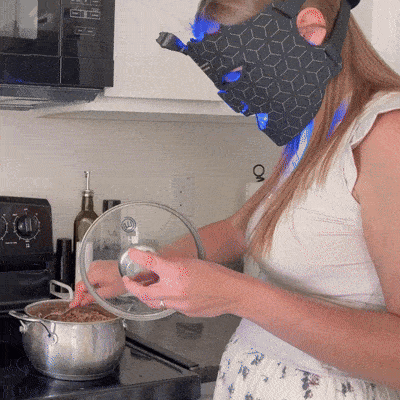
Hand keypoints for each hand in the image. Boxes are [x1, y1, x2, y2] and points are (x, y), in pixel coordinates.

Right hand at [70, 260, 126, 306]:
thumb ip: (93, 297)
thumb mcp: (108, 292)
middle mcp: (93, 267)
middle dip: (83, 294)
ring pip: (87, 280)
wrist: (131, 269)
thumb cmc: (122, 280)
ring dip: (88, 288)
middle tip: (83, 304)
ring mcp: (96, 264)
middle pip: (83, 283)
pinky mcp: (100, 264)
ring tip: (93, 297)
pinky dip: (92, 282)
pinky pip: (92, 275)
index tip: (74, 305)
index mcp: (95, 273)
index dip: (76, 297)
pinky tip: (97, 288)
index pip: (80, 287)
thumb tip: (82, 302)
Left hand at [122, 248, 242, 316]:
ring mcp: (177, 304)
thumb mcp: (191, 261)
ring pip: (154, 302)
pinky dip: (165, 299)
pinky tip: (169, 293)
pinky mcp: (182, 312)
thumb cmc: (215, 274)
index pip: (151, 262)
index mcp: (176, 272)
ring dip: (146, 294)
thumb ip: (172, 262)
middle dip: (132, 286)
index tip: (131, 253)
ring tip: (143, 288)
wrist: (230, 293)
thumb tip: (158, 261)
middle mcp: (173, 290)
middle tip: (128, 280)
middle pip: (143, 292)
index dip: (137, 257)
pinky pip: (168, 306)